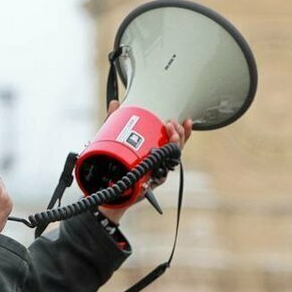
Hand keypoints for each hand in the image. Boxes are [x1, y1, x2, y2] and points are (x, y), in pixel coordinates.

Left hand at [98, 100, 192, 222]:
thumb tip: (114, 103)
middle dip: (178, 134)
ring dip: (174, 144)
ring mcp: (156, 173)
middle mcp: (160, 163)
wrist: (106, 188)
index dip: (184, 132)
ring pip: (172, 159)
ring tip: (170, 132)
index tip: (186, 120)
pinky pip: (160, 175)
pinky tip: (161, 154)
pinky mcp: (150, 183)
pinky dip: (162, 165)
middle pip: (177, 149)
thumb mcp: (114, 139)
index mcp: (157, 153)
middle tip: (170, 124)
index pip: (175, 142)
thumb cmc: (114, 164)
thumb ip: (114, 121)